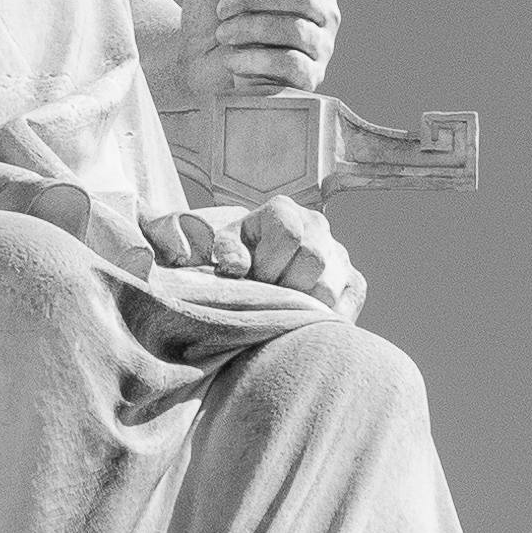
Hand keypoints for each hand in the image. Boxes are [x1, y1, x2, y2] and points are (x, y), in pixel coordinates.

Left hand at [137, 192, 364, 317]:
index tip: (245, 278)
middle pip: (315, 258)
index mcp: (281, 211)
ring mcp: (339, 255)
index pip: (289, 232)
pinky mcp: (352, 283)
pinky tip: (300, 322)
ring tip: (277, 310)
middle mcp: (316, 226)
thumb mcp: (198, 243)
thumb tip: (222, 262)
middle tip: (261, 298)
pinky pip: (347, 304)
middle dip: (283, 286)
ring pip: (331, 286)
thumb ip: (179, 233)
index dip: (266, 262)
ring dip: (301, 305)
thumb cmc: (219, 262)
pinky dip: (325, 318)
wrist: (246, 277)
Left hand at [177, 0, 341, 104]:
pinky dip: (254, 59)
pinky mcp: (307, 81)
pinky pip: (291, 65)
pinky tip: (232, 60)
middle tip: (223, 8)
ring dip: (247, 28)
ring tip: (224, 34)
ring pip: (296, 30)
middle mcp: (324, 13)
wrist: (192, 57)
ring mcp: (320, 48)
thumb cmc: (211, 7)